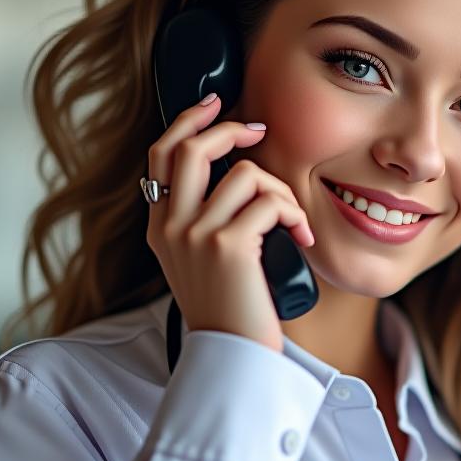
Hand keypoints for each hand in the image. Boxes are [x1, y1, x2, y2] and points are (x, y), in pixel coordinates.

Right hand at [144, 94, 314, 354]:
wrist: (232, 357)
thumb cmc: (229, 310)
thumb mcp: (200, 261)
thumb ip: (202, 219)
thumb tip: (237, 175)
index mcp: (159, 226)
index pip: (161, 155)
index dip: (187, 121)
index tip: (214, 103)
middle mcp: (168, 227)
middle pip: (192, 148)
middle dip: (231, 129)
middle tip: (259, 131)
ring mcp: (194, 235)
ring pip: (244, 175)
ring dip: (281, 191)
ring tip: (292, 220)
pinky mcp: (227, 246)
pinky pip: (270, 202)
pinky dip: (295, 215)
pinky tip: (301, 239)